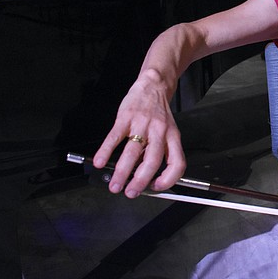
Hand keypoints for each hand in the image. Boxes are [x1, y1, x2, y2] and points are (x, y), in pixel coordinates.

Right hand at [92, 70, 185, 197]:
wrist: (154, 86)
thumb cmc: (160, 114)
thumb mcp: (168, 132)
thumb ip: (161, 152)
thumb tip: (146, 177)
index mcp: (173, 137)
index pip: (177, 163)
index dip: (168, 179)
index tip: (156, 187)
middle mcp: (160, 132)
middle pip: (153, 161)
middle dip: (140, 181)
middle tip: (131, 192)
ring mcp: (142, 124)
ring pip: (132, 152)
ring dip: (122, 172)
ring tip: (115, 185)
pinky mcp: (126, 117)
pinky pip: (115, 137)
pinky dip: (106, 151)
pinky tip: (100, 162)